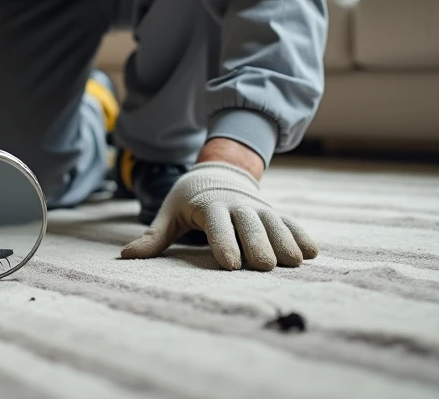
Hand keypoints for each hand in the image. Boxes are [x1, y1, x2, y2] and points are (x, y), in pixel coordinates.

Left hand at [120, 162, 318, 270]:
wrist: (219, 171)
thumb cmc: (189, 199)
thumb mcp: (170, 211)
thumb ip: (154, 236)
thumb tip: (126, 256)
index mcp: (210, 206)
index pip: (217, 225)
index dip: (224, 243)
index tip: (231, 263)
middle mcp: (238, 206)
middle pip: (249, 226)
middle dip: (257, 245)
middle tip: (264, 266)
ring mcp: (259, 208)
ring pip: (273, 224)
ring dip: (284, 242)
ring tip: (293, 262)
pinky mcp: (274, 213)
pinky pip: (290, 223)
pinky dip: (301, 235)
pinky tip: (312, 253)